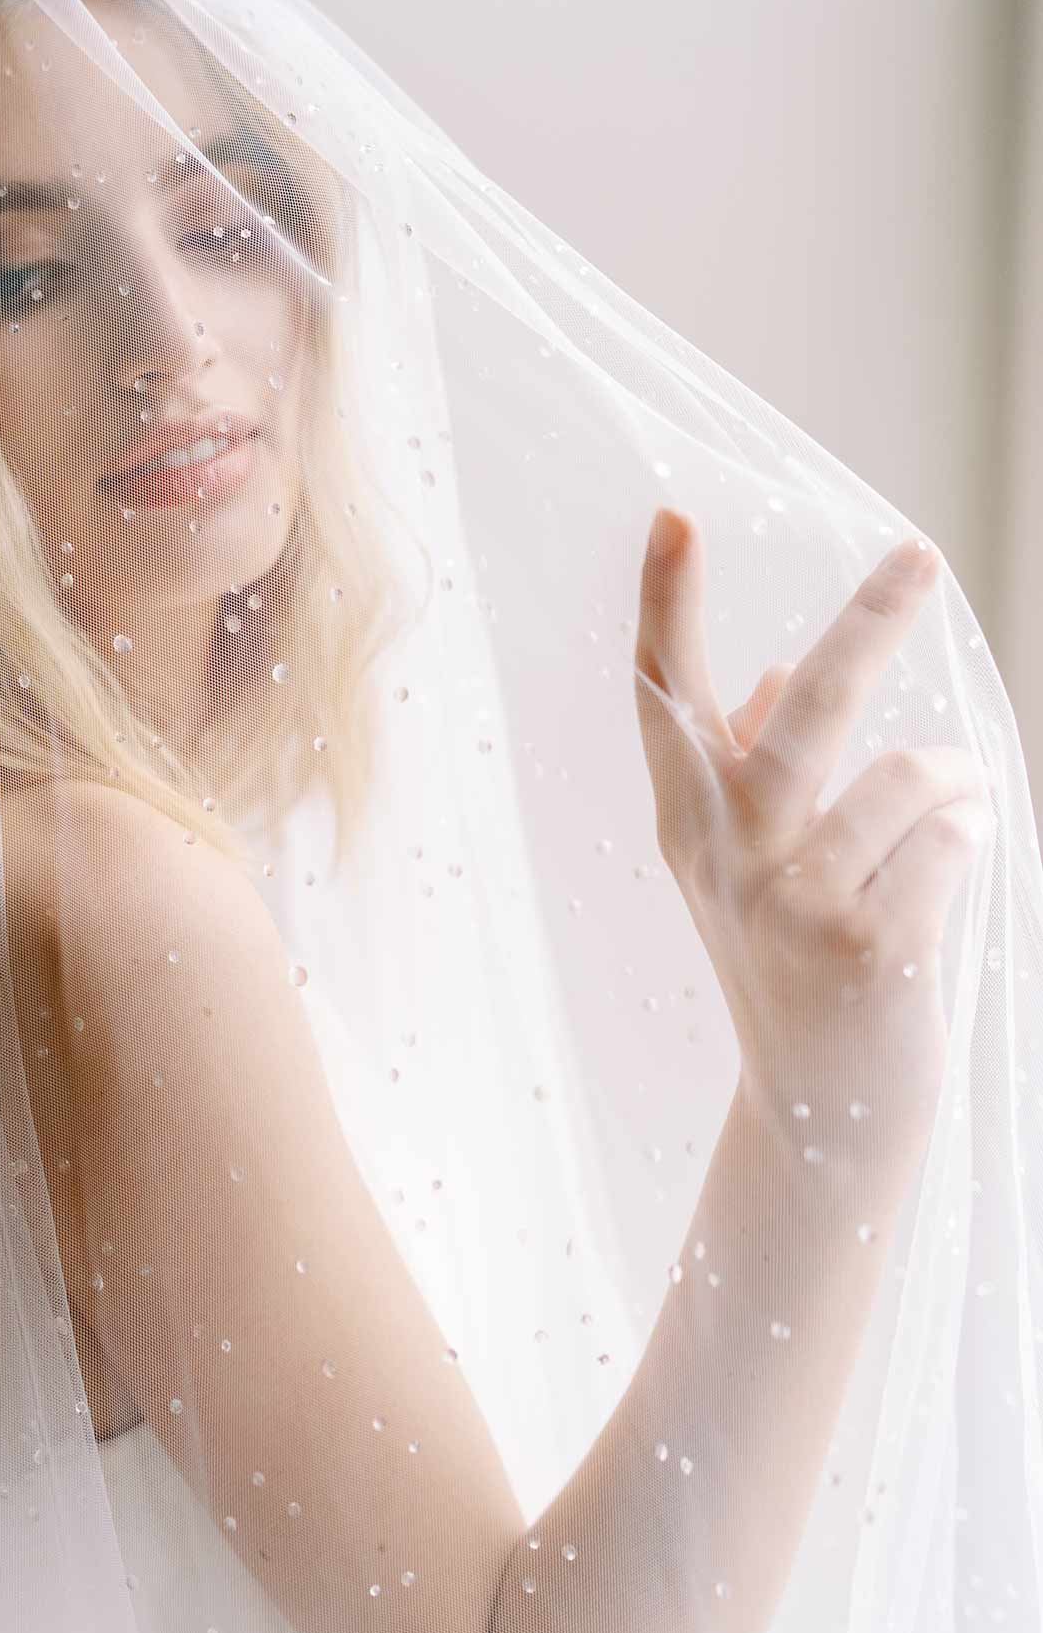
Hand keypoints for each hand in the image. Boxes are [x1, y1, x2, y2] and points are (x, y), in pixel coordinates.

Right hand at [633, 508, 990, 1174]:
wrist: (820, 1115)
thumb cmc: (794, 970)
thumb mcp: (747, 871)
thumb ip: (751, 771)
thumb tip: (784, 670)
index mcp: (689, 824)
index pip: (664, 695)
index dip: (666, 603)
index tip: (674, 517)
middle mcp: (727, 856)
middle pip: (801, 714)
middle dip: (866, 627)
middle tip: (919, 556)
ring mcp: (790, 903)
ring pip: (906, 776)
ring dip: (952, 782)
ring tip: (954, 812)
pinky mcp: (861, 944)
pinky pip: (948, 839)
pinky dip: (967, 839)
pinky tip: (950, 878)